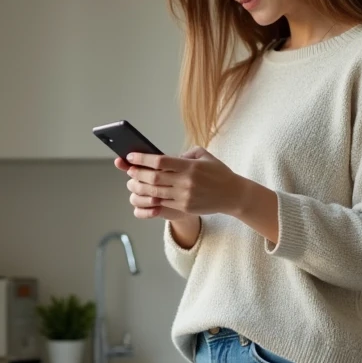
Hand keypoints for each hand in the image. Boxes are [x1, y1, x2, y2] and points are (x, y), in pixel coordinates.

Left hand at [121, 146, 246, 217]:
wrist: (233, 195)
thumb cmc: (218, 172)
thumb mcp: (205, 156)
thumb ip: (185, 154)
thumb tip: (166, 158)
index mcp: (190, 166)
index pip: (160, 161)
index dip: (143, 159)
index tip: (131, 156)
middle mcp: (186, 182)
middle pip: (154, 177)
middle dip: (138, 173)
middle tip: (129, 169)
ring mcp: (185, 196)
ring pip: (155, 192)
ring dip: (141, 186)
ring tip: (133, 181)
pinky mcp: (185, 207)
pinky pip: (162, 204)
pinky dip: (151, 199)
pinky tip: (144, 194)